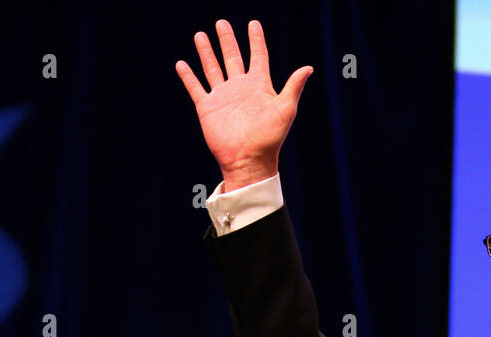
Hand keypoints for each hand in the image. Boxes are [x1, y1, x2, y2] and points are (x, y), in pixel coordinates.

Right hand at [176, 19, 312, 191]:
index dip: (256, 39)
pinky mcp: (207, 108)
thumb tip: (309, 68)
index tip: (253, 24)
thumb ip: (294, 86)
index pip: (258, 56)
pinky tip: (181, 64)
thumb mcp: (286, 109)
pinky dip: (188, 76)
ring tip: (200, 35)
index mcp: (258, 85)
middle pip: (232, 57)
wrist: (248, 160)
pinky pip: (196, 88)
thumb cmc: (270, 137)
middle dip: (227, 40)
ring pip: (212, 68)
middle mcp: (239, 88)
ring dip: (206, 52)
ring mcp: (222, 97)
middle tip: (221, 23)